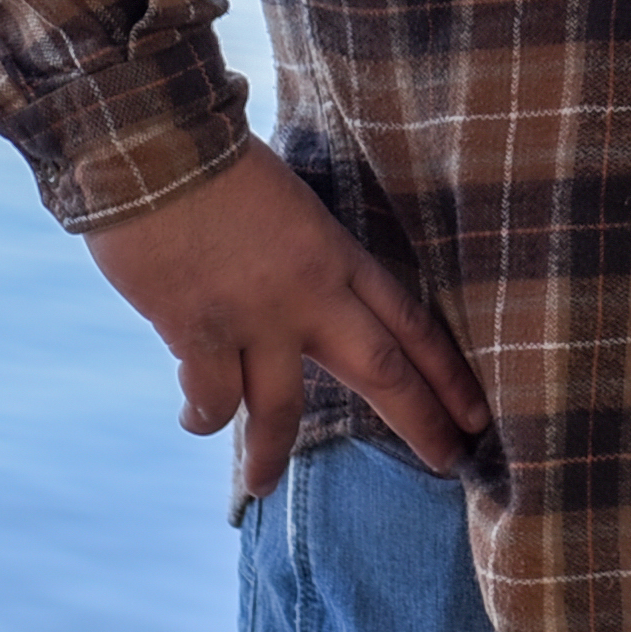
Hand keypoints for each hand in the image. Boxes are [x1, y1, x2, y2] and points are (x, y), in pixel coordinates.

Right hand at [79, 140, 492, 503]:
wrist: (154, 147)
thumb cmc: (214, 165)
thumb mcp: (285, 207)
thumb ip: (303, 259)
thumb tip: (301, 306)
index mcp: (336, 254)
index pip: (410, 321)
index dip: (446, 371)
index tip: (476, 412)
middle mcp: (309, 293)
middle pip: (382, 370)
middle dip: (420, 422)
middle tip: (447, 464)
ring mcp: (256, 318)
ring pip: (283, 410)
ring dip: (272, 455)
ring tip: (264, 485)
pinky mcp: (199, 333)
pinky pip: (213, 400)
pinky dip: (204, 416)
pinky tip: (196, 418)